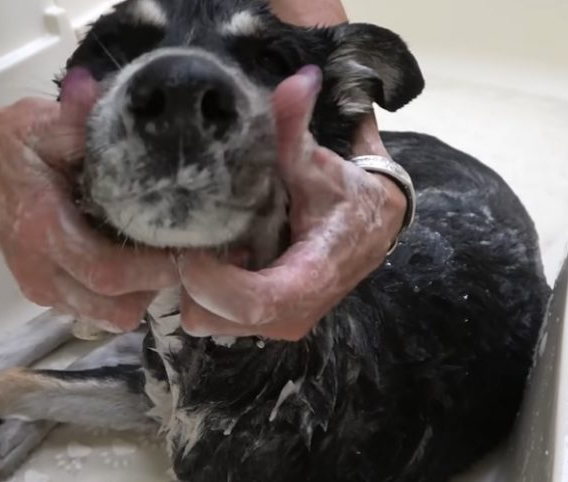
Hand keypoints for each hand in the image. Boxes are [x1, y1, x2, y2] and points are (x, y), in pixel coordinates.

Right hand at [0, 70, 177, 328]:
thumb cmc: (13, 144)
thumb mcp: (45, 124)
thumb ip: (84, 123)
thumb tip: (130, 112)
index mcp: (42, 227)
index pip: (105, 271)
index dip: (151, 271)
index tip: (184, 251)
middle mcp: (39, 269)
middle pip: (112, 308)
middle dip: (155, 288)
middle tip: (181, 256)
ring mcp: (41, 288)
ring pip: (107, 317)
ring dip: (141, 295)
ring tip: (157, 259)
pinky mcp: (46, 294)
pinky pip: (96, 311)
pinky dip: (122, 297)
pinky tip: (133, 263)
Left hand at [177, 67, 406, 339]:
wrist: (377, 225)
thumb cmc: (348, 195)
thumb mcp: (320, 162)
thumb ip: (298, 127)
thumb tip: (297, 81)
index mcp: (310, 280)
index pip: (249, 303)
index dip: (209, 280)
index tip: (189, 247)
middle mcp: (291, 315)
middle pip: (211, 318)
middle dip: (190, 282)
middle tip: (189, 238)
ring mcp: (278, 324)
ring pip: (206, 320)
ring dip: (196, 287)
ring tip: (206, 245)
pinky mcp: (265, 322)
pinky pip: (215, 316)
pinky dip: (206, 290)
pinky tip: (219, 255)